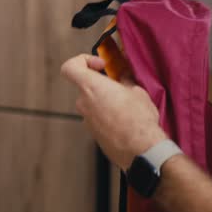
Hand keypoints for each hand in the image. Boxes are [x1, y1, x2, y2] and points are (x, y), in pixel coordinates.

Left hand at [60, 54, 165, 169]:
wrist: (141, 150)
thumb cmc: (138, 121)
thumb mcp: (137, 91)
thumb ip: (124, 80)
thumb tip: (123, 76)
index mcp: (91, 87)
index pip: (69, 68)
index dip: (83, 61)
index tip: (100, 64)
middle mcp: (84, 103)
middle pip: (85, 86)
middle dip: (102, 84)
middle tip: (120, 86)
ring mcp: (87, 120)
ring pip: (93, 103)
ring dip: (106, 101)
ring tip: (127, 104)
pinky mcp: (94, 134)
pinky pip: (98, 118)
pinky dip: (108, 115)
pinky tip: (126, 119)